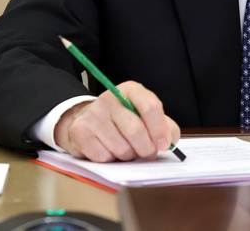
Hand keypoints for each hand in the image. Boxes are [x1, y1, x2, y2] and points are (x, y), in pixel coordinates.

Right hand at [53, 81, 180, 161]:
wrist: (87, 121)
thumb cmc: (123, 120)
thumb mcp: (146, 117)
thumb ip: (164, 127)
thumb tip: (169, 142)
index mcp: (131, 90)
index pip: (150, 106)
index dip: (160, 129)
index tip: (164, 145)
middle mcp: (110, 98)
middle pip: (136, 130)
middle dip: (146, 149)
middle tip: (148, 154)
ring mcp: (93, 114)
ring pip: (121, 148)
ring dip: (128, 156)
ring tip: (126, 149)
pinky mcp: (80, 131)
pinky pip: (103, 157)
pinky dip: (110, 160)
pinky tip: (108, 150)